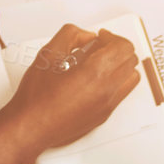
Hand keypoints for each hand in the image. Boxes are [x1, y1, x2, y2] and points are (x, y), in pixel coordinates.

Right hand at [0, 24, 139, 157]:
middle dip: (117, 49)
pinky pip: (122, 94)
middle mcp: (107, 91)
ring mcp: (108, 105)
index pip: (124, 48)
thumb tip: (86, 36)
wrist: (31, 127)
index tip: (101, 37)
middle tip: (98, 48)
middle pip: (131, 61)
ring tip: (99, 64)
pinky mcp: (104, 116)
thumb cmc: (36, 99)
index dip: (113, 37)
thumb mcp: (48, 55)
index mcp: (96, 74)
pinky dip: (116, 82)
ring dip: (120, 66)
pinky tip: (95, 80)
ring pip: (131, 78)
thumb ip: (70, 36)